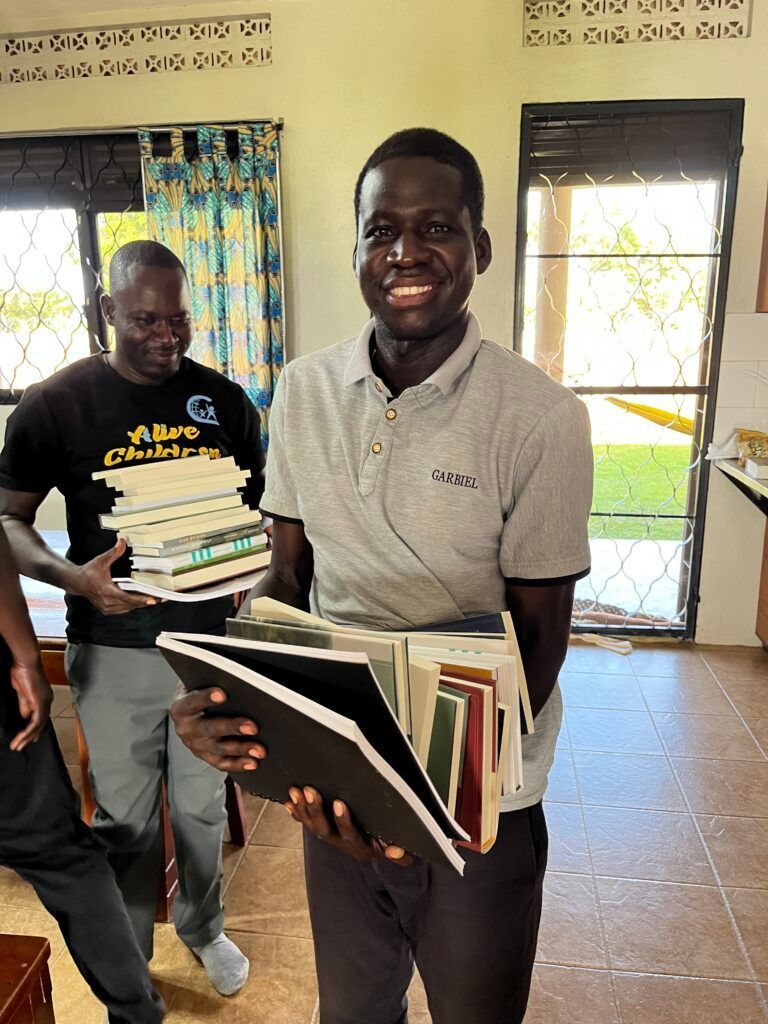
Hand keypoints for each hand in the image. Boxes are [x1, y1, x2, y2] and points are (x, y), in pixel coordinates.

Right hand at [9, 659, 52, 750]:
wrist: (26, 662)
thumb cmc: (22, 672)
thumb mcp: (22, 692)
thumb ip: (25, 705)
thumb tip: (25, 717)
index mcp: (44, 697)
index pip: (41, 717)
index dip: (35, 729)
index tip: (28, 738)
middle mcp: (47, 700)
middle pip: (41, 723)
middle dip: (30, 736)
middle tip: (20, 746)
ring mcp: (45, 702)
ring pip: (39, 725)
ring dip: (27, 737)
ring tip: (17, 745)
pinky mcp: (40, 703)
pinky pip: (35, 722)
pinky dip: (27, 731)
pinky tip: (20, 738)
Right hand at [73, 538, 157, 614]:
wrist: (77, 583)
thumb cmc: (89, 572)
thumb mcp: (101, 560)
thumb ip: (114, 552)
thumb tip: (122, 541)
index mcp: (107, 590)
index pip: (127, 597)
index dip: (141, 599)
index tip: (153, 600)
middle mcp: (107, 602)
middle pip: (132, 604)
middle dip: (147, 601)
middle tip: (162, 598)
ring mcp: (107, 608)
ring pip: (129, 608)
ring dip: (140, 603)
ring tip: (154, 598)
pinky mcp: (107, 610)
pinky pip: (124, 609)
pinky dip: (132, 605)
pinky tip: (140, 599)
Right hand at [170, 684, 265, 771]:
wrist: (187, 710)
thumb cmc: (199, 690)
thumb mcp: (198, 681)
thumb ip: (212, 679)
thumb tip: (236, 676)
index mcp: (181, 707)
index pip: (193, 701)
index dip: (206, 697)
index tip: (223, 694)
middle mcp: (186, 728)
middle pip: (210, 728)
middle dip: (233, 727)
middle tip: (253, 727)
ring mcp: (195, 745)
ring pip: (219, 748)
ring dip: (241, 749)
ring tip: (259, 750)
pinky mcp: (205, 756)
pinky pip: (222, 763)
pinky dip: (238, 764)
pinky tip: (253, 762)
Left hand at [285, 786, 412, 866]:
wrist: (383, 850)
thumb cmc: (392, 845)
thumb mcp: (401, 853)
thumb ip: (400, 854)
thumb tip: (396, 850)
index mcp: (361, 848)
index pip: (350, 835)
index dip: (343, 821)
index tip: (339, 803)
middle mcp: (343, 844)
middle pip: (325, 830)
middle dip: (316, 810)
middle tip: (310, 790)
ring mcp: (332, 837)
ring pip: (313, 825)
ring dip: (303, 809)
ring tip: (295, 792)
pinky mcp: (325, 830)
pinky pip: (308, 823)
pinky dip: (298, 812)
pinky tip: (288, 802)